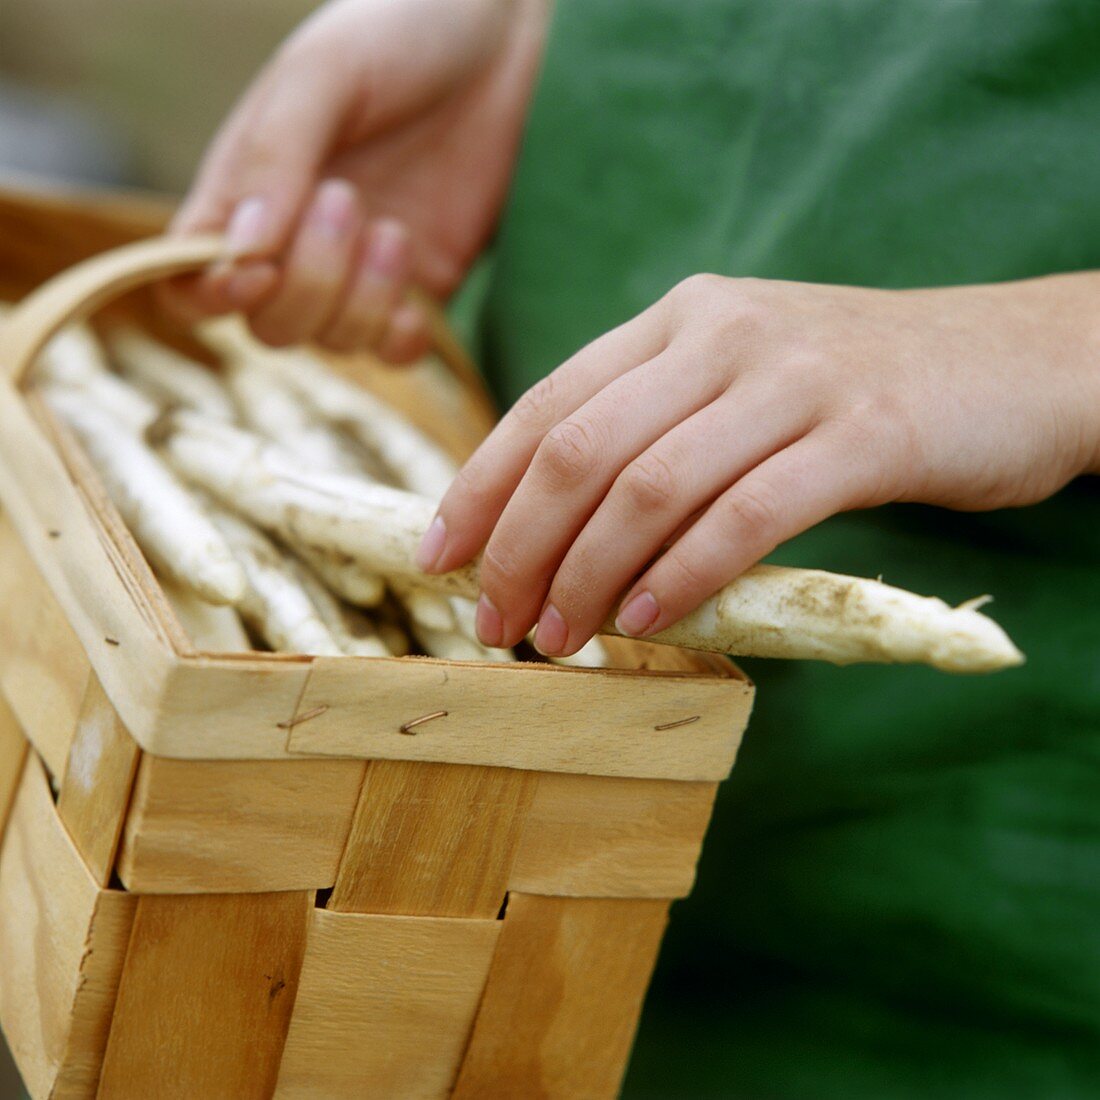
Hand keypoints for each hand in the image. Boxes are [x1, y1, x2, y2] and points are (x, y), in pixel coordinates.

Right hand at [166, 0, 546, 358]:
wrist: (501, 37)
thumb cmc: (399, 33)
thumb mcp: (324, 73)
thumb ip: (277, 156)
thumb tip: (241, 253)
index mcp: (247, 190)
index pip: (188, 277)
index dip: (210, 295)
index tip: (258, 270)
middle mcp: (295, 243)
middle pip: (269, 324)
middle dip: (309, 282)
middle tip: (349, 198)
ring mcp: (359, 272)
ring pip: (332, 341)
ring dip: (363, 301)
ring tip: (393, 227)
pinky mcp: (421, 288)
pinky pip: (393, 351)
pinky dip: (400, 338)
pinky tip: (419, 296)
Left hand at [417, 272, 1099, 654]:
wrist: (1017, 362)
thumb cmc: (858, 392)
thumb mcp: (742, 383)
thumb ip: (657, 430)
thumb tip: (555, 528)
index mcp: (679, 320)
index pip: (546, 404)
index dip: (479, 485)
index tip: (438, 556)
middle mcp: (723, 334)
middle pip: (579, 450)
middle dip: (518, 546)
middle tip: (495, 621)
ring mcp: (794, 378)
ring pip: (648, 487)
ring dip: (584, 576)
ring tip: (556, 638)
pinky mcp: (865, 433)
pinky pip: (744, 515)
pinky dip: (681, 577)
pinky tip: (643, 622)